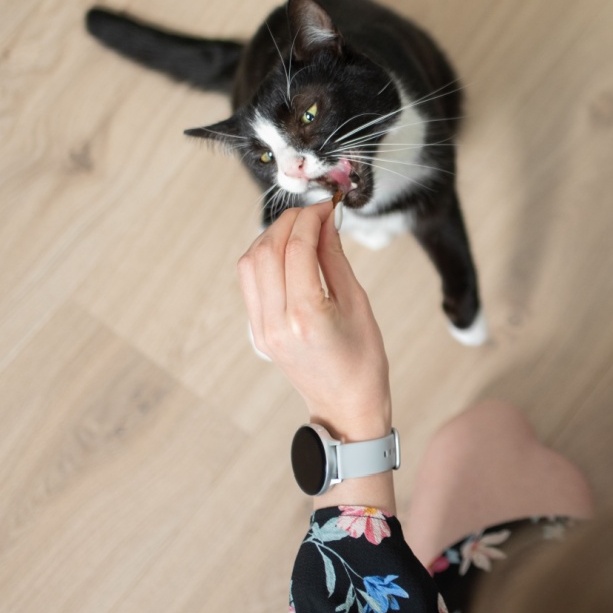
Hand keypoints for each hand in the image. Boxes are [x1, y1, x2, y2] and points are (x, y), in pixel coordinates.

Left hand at [237, 201, 391, 440]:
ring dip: (271, 237)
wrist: (345, 405)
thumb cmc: (363, 360)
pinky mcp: (256, 332)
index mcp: (307, 317)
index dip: (310, 218)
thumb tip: (324, 222)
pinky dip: (264, 259)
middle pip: (266, 250)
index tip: (325, 207)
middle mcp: (276, 323)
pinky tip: (287, 253)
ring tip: (299, 229)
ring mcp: (261, 329)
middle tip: (313, 213)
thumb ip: (334, 258)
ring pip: (249, 263)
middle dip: (288, 222)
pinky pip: (250, 283)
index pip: (296, 248)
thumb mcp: (358, 303)